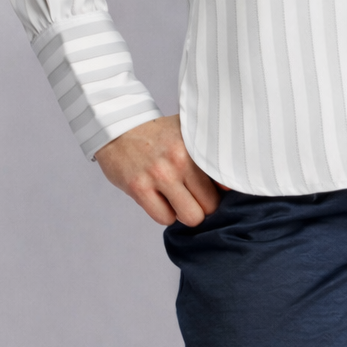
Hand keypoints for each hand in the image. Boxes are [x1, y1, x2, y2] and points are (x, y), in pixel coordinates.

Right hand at [94, 115, 222, 225]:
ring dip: (184, 213)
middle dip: (203, 206)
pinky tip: (160, 199)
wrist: (118, 128)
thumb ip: (208, 153)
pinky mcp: (139, 188)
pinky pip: (164, 218)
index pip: (224, 182)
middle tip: (193, 196)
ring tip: (177, 199)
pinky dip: (165, 214)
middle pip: (210, 206)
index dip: (219, 190)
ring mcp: (159, 174)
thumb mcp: (186, 132)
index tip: (212, 189)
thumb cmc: (158, 135)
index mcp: (195, 145)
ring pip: (190, 217)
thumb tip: (229, 185)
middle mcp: (180, 159)